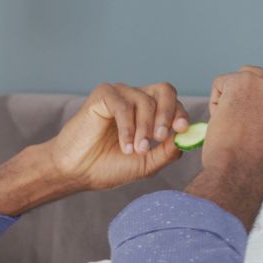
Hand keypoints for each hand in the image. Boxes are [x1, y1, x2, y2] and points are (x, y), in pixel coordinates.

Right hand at [43, 82, 190, 190]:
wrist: (76, 172)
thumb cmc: (107, 168)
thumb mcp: (145, 163)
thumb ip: (166, 151)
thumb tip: (185, 138)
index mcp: (147, 112)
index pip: (172, 103)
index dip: (180, 114)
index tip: (182, 129)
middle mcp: (135, 99)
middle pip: (164, 90)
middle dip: (167, 113)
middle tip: (160, 137)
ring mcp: (119, 95)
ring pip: (145, 100)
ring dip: (144, 128)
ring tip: (135, 151)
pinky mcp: (102, 95)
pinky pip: (123, 105)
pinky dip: (127, 127)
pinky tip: (124, 146)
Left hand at [203, 65, 262, 192]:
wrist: (241, 175)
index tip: (261, 135)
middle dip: (252, 105)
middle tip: (244, 133)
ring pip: (244, 82)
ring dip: (234, 102)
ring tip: (235, 129)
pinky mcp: (244, 80)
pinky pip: (222, 84)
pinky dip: (217, 102)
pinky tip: (223, 123)